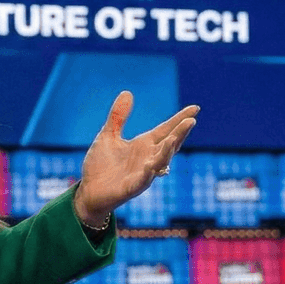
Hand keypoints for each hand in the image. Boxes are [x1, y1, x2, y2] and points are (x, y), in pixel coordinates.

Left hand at [74, 91, 197, 224]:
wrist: (89, 191)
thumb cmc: (101, 165)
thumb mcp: (108, 136)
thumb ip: (118, 117)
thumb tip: (127, 92)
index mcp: (143, 145)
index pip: (166, 130)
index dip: (179, 119)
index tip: (195, 108)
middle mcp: (148, 158)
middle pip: (168, 144)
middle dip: (180, 133)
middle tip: (191, 120)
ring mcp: (142, 174)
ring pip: (160, 161)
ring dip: (168, 150)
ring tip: (175, 138)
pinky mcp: (132, 187)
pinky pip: (143, 180)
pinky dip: (147, 173)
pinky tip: (151, 165)